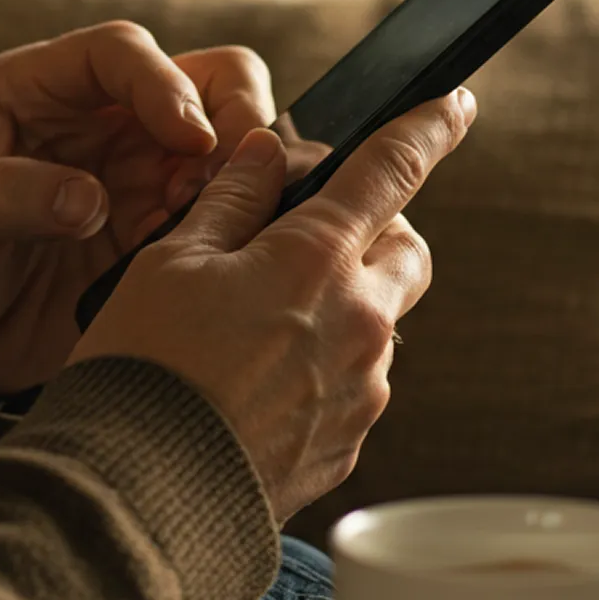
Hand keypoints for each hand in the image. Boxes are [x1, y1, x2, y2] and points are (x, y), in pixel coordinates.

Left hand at [0, 21, 277, 397]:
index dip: (162, 83)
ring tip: (228, 221)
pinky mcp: (150, 232)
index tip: (191, 138)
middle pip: (196, 78)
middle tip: (242, 170)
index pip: (118, 52)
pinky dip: (233, 223)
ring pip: (222, 142)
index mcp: (32, 91)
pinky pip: (215, 212)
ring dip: (241, 173)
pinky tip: (221, 255)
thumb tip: (89, 201)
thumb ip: (1, 198)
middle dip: (234, 111)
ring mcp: (129, 175)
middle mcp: (93, 120)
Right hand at [71, 90, 476, 520]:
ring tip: (256, 326)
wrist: (142, 493)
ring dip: (342, 305)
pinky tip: (255, 382)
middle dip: (376, 231)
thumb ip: (230, 199)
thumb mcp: (170, 261)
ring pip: (381, 322)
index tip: (456, 105)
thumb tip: (264, 153)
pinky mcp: (349, 443)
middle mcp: (359, 322)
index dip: (430, 127)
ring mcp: (361, 389)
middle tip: (312, 237)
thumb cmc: (145, 366)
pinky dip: (324, 367)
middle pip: (407, 251)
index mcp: (314, 259)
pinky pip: (355, 385)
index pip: (392, 170)